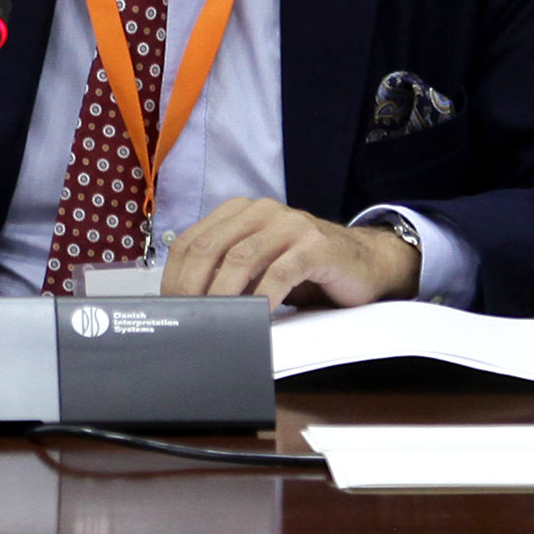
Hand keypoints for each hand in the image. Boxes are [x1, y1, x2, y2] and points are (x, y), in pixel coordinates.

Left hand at [160, 198, 421, 308]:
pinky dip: (264, 297)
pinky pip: (281, 272)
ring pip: (241, 258)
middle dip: (193, 287)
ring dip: (223, 294)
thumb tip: (185, 304)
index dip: (175, 275)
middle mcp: (262, 211)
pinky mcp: (316, 246)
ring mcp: (290, 225)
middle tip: (187, 319)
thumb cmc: (303, 269)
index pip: (192, 240)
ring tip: (215, 322)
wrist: (364, 263)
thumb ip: (226, 270)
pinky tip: (258, 317)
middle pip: (211, 248)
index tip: (169, 307)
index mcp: (239, 212)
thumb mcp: (259, 265)